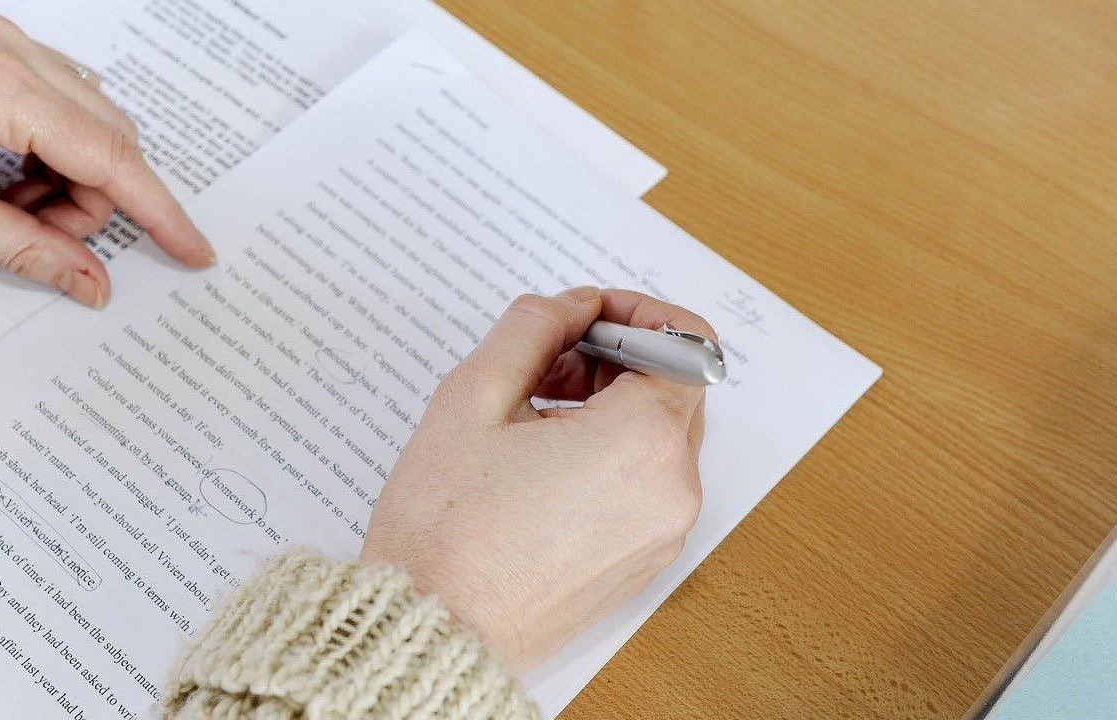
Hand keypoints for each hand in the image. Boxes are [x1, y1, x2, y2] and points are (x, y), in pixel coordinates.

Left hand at [0, 15, 213, 307]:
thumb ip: (22, 250)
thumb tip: (92, 283)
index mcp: (2, 87)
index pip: (112, 160)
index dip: (159, 212)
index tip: (194, 251)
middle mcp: (17, 52)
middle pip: (111, 141)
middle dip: (93, 202)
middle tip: (44, 237)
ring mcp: (8, 43)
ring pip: (92, 124)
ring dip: (70, 178)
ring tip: (10, 204)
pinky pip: (62, 105)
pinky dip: (50, 151)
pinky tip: (6, 173)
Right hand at [362, 288, 711, 670]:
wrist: (430, 629)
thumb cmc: (444, 527)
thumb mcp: (473, 396)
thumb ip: (533, 328)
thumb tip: (573, 305)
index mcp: (642, 442)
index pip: (686, 343)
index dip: (638, 313)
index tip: (587, 316)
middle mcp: (671, 490)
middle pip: (674, 389)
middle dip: (616, 359)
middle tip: (544, 364)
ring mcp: (661, 532)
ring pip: (658, 437)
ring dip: (610, 407)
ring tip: (532, 416)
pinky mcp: (642, 562)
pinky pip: (646, 484)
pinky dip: (610, 455)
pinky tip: (542, 462)